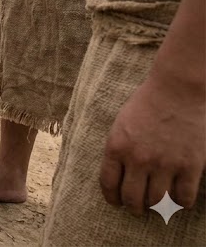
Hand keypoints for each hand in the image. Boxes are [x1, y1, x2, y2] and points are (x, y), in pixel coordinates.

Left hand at [100, 69, 205, 214]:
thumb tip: (119, 173)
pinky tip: (179, 199)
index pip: (108, 184)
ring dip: (156, 206)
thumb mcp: (120, 124)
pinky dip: (181, 202)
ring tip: (157, 204)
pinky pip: (183, 197)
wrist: (177, 89)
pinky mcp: (189, 165)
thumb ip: (119, 149)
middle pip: (132, 198)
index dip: (112, 199)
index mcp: (116, 148)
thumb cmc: (147, 103)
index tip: (116, 203)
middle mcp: (138, 159)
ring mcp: (164, 164)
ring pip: (157, 200)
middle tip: (137, 209)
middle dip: (134, 207)